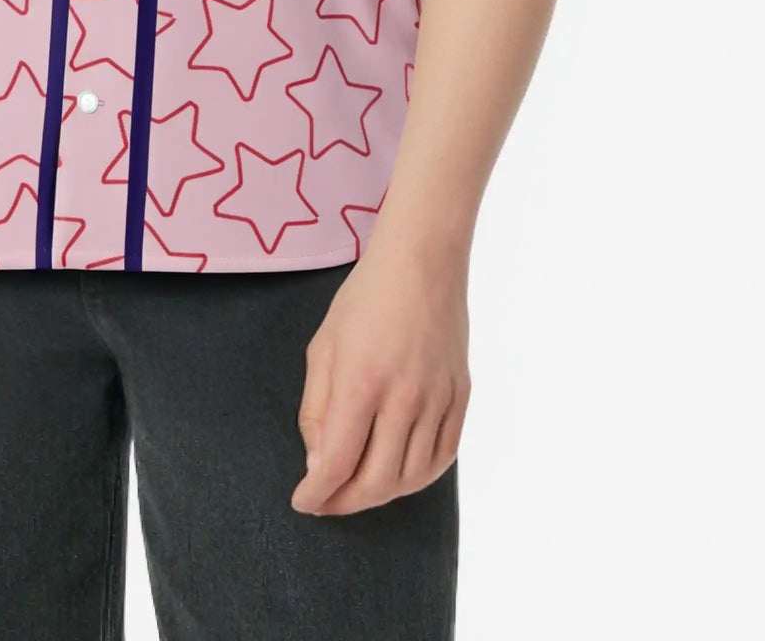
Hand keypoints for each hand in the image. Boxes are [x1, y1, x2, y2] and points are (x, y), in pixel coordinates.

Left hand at [290, 244, 469, 515]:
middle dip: (345, 503)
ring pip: (412, 477)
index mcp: (361, 381)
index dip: (317, 493)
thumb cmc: (364, 299)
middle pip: (377, 481)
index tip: (303, 502)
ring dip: (380, 495)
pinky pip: (443, 457)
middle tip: (326, 502)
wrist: (422, 261)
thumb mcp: (323, 347)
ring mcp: (438, 398)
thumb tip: (319, 465)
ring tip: (357, 489)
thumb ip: (317, 410)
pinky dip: (419, 478)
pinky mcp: (461, 396)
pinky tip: (398, 475)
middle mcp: (404, 397)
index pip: (338, 463)